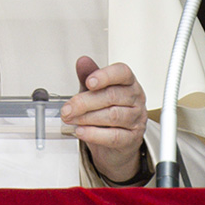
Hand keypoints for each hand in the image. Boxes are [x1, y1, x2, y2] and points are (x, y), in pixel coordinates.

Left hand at [61, 57, 149, 183]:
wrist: (115, 143)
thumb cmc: (107, 111)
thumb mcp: (96, 91)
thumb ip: (88, 75)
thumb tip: (82, 61)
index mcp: (128, 82)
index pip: (122, 73)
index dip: (105, 76)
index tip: (89, 82)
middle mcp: (135, 99)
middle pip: (111, 96)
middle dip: (84, 102)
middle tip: (67, 108)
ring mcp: (136, 119)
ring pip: (112, 116)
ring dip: (86, 118)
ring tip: (71, 119)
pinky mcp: (132, 139)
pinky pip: (113, 137)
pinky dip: (94, 134)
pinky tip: (81, 131)